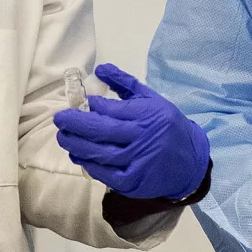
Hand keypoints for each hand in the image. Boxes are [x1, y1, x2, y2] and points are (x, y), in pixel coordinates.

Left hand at [53, 63, 209, 198]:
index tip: (80, 104)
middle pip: (102, 131)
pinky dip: (89, 165)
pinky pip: (106, 174)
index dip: (92, 108)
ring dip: (77, 145)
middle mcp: (144, 138)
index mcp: (148, 115)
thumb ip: (125, 83)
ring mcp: (139, 162)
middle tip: (60, 119)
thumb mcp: (152, 100)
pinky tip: (78, 156)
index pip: (113, 110)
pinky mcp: (134, 182)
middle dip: (76, 124)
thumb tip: (99, 68)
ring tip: (63, 137)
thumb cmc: (167, 126)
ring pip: (101, 153)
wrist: (191, 161)